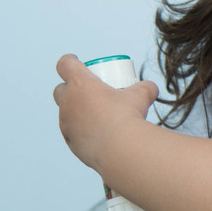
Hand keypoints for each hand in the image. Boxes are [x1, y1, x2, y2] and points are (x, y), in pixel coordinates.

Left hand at [52, 54, 157, 172]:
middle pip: (60, 90)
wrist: (120, 149)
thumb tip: (151, 88)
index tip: (76, 62)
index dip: (69, 61)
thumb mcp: (141, 96)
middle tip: (89, 93)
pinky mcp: (70, 142)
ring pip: (65, 113)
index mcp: (80, 83)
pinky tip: (96, 134)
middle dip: (70, 89)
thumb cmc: (127, 117)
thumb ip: (146, 88)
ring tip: (95, 116)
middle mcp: (68, 102)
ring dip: (76, 112)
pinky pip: (72, 133)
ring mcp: (66, 123)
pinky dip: (81, 131)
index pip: (65, 64)